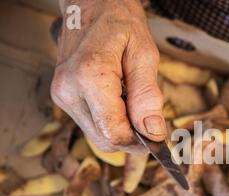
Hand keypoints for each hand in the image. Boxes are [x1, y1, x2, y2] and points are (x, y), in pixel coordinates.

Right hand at [51, 0, 164, 151]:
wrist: (90, 3)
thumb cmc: (119, 21)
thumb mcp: (144, 54)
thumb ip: (147, 95)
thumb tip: (154, 132)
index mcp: (89, 77)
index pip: (115, 133)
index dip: (140, 142)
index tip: (158, 135)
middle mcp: (69, 91)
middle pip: (105, 140)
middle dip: (132, 137)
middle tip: (149, 117)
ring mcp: (62, 95)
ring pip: (98, 136)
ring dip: (120, 128)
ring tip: (131, 100)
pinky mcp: (63, 97)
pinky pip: (92, 124)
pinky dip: (110, 120)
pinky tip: (119, 99)